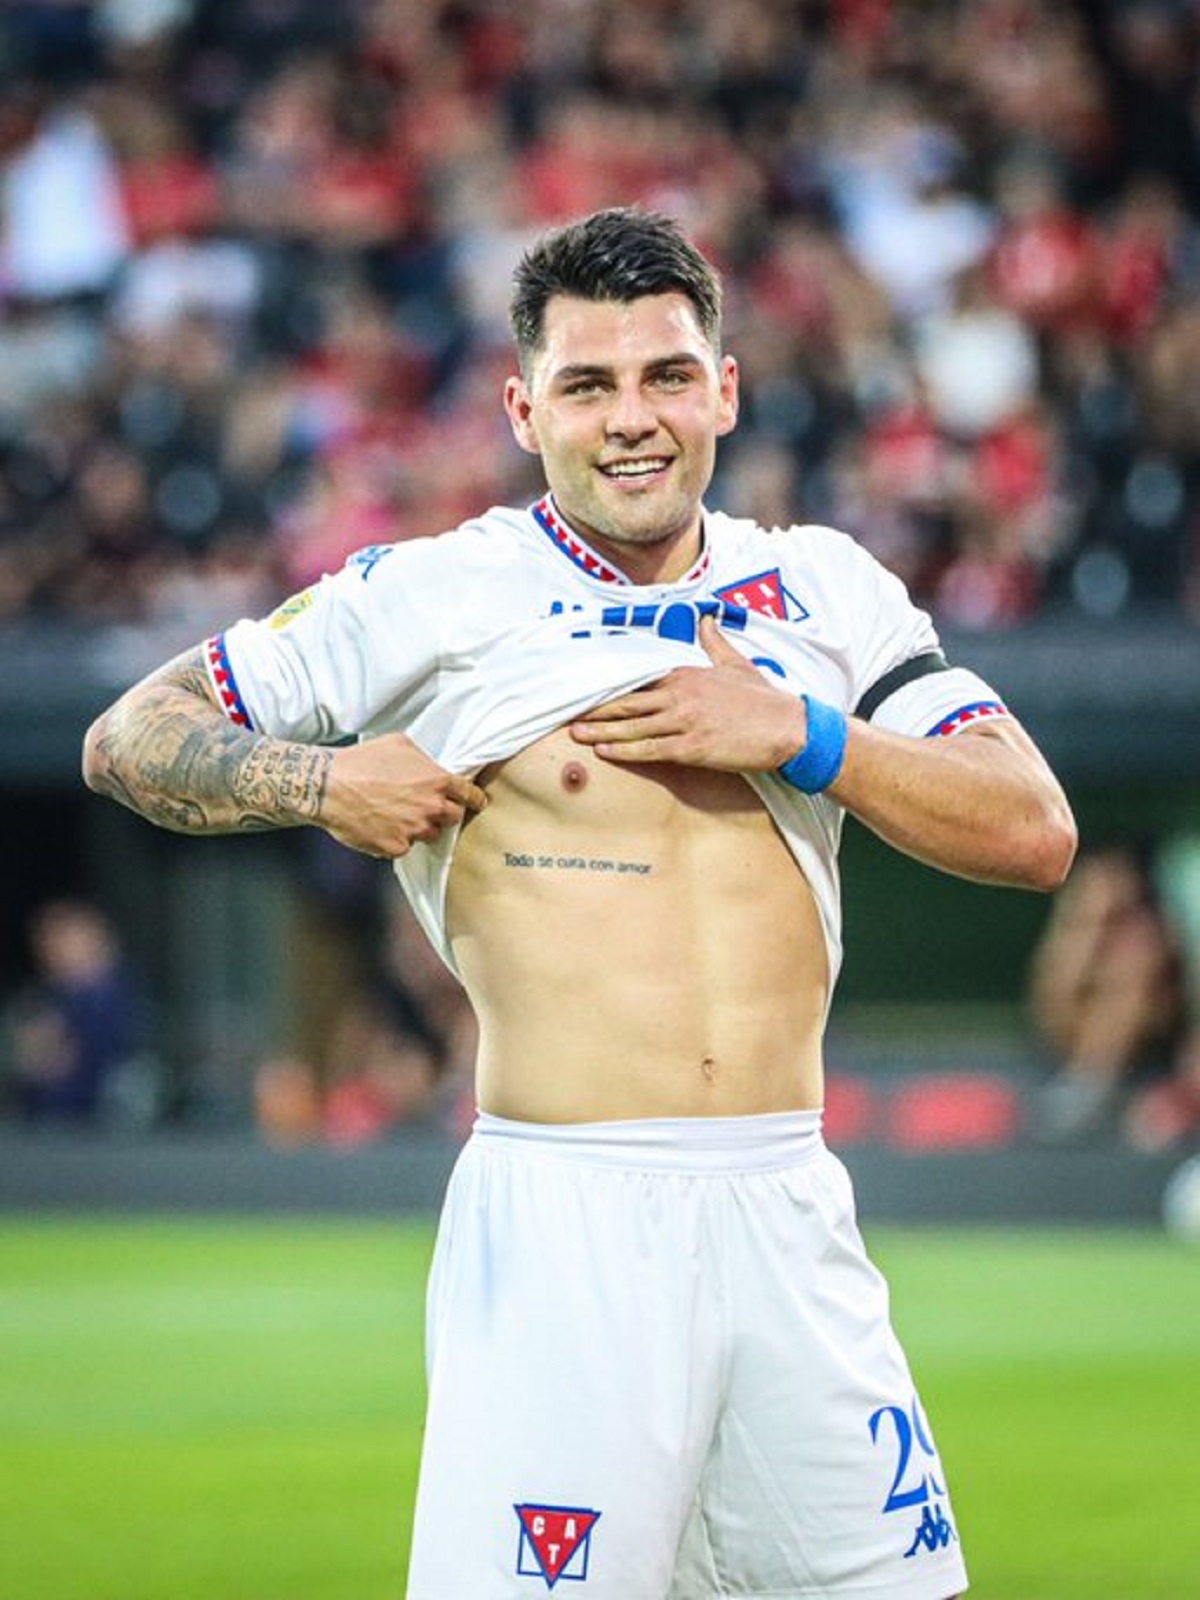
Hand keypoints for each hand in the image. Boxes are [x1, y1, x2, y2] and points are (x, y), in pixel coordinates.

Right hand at [320, 732, 486, 858]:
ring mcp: (414, 830)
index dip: (474, 798)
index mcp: (437, 781)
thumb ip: (424, 759)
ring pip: (430, 834)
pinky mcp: (396, 847)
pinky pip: (405, 847)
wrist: (328, 786)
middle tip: (427, 807)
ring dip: (420, 827)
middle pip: (453, 817)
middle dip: (444, 813)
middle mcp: (430, 807)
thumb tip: (431, 767)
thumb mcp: (399, 745)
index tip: (476, 802)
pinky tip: (381, 825)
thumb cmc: (361, 761)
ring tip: (398, 815)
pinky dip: (397, 839)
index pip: (470, 794)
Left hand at [571, 615, 806, 771]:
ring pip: (632, 727)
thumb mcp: (736, 663)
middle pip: (627, 703)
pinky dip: (624, 751)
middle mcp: (680, 695)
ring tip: (574, 734)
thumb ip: (714, 641)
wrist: (787, 728)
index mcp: (687, 674)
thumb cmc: (762, 699)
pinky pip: (649, 749)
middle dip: (596, 709)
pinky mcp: (691, 747)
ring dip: (601, 731)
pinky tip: (604, 752)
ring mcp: (684, 722)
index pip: (639, 679)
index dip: (611, 686)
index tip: (587, 688)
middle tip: (566, 713)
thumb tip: (706, 617)